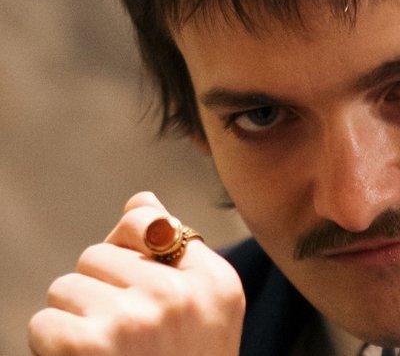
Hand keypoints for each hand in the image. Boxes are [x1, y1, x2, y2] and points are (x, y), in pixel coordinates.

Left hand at [28, 192, 245, 355]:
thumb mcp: (203, 311)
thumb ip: (176, 253)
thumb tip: (142, 199)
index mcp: (214, 280)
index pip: (146, 220)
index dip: (128, 251)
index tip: (139, 287)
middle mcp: (180, 293)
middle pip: (99, 253)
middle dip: (101, 291)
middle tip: (126, 337)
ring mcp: (137, 317)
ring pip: (67, 286)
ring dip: (76, 320)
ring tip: (108, 355)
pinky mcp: (91, 344)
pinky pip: (46, 321)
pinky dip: (55, 349)